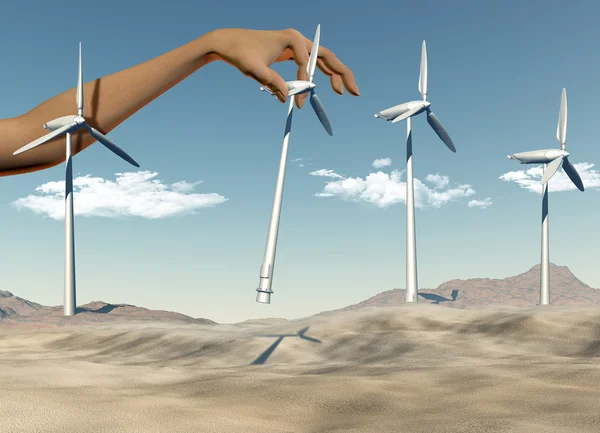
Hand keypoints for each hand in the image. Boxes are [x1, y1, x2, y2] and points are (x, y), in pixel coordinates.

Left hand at [205, 28, 359, 107]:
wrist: (229, 43)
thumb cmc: (240, 52)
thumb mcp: (255, 70)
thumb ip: (272, 82)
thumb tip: (287, 97)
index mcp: (292, 38)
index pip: (306, 64)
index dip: (305, 85)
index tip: (298, 103)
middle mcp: (299, 40)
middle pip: (328, 57)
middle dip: (341, 75)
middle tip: (354, 92)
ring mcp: (298, 46)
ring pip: (324, 61)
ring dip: (336, 76)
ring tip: (347, 91)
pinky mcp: (293, 53)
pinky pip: (313, 65)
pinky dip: (323, 75)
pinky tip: (333, 84)